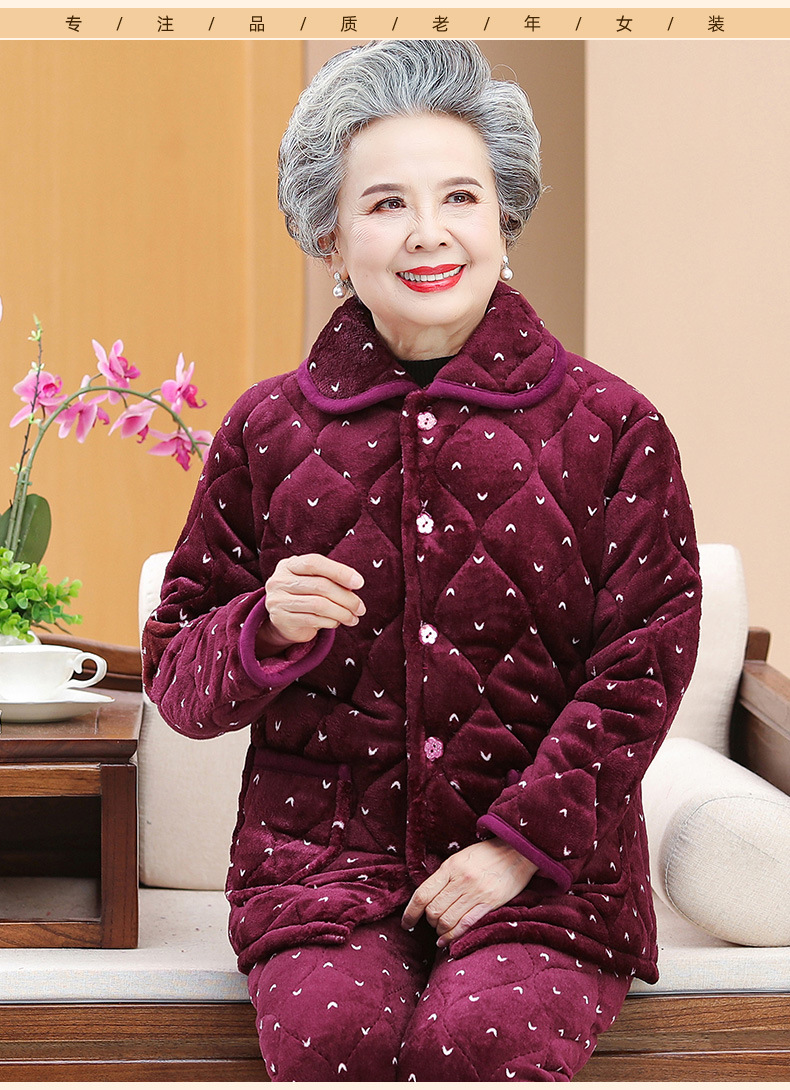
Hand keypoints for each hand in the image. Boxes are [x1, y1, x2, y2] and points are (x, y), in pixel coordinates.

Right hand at [255, 554, 365, 654]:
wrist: (283, 620)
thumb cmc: (305, 595)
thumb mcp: (314, 581)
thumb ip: (330, 579)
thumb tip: (355, 584)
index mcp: (289, 565)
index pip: (315, 563)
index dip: (339, 571)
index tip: (359, 583)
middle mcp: (280, 580)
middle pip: (320, 585)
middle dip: (346, 598)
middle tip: (360, 608)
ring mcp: (278, 601)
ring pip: (319, 605)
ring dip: (342, 613)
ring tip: (353, 618)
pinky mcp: (281, 619)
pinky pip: (313, 620)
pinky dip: (330, 622)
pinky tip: (337, 623)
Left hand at [401, 837, 537, 946]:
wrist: (518, 850)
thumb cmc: (486, 854)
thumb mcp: (460, 858)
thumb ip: (445, 876)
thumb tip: (427, 899)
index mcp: (450, 867)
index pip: (422, 894)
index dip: (410, 912)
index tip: (406, 923)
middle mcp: (461, 880)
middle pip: (433, 911)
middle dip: (428, 922)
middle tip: (432, 923)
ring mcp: (476, 892)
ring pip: (447, 921)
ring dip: (440, 931)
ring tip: (440, 932)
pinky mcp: (490, 903)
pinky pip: (466, 925)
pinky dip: (453, 936)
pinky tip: (446, 942)